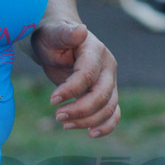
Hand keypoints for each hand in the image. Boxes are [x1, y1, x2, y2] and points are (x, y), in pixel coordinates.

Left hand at [31, 20, 119, 137]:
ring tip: (63, 123)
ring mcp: (109, 81)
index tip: (52, 100)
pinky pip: (113, 113)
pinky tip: (90, 133)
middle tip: (57, 116)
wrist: (56, 41)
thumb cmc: (52, 36)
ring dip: (88, 120)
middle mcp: (107, 66)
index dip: (71, 90)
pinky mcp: (106, 93)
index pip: (87, 75)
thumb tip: (81, 30)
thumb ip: (66, 33)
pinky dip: (106, 126)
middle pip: (102, 94)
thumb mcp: (52, 33)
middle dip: (80, 109)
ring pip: (109, 107)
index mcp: (95, 50)